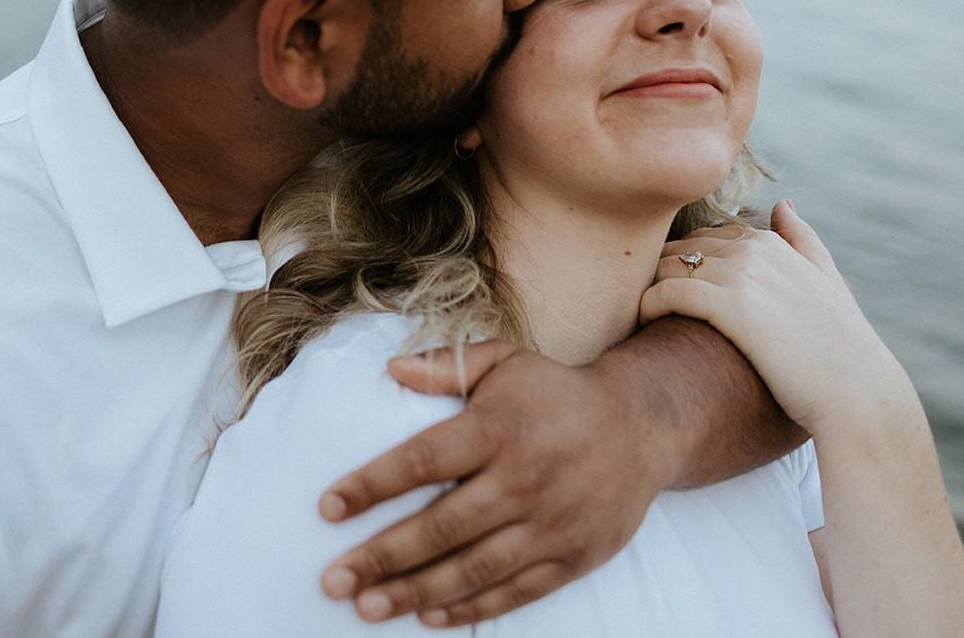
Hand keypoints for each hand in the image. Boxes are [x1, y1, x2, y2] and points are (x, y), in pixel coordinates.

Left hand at [316, 339, 665, 627]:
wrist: (644, 425)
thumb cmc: (556, 392)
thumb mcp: (504, 360)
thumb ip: (446, 365)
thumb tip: (390, 369)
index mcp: (498, 429)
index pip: (422, 461)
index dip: (371, 485)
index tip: (328, 506)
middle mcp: (523, 480)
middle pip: (441, 526)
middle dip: (382, 556)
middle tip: (332, 580)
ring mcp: (551, 524)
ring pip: (473, 569)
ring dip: (415, 592)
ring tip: (367, 607)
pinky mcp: (574, 557)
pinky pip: (515, 592)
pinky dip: (470, 608)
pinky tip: (428, 616)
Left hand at [643, 200, 907, 435]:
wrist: (856, 393)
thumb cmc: (840, 346)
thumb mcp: (828, 281)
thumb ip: (803, 240)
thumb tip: (783, 204)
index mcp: (770, 242)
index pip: (704, 238)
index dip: (679, 261)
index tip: (661, 285)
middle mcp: (754, 249)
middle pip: (680, 249)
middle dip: (655, 272)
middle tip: (633, 299)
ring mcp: (742, 274)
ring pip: (668, 267)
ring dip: (645, 288)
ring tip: (634, 314)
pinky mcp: (730, 306)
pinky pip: (668, 293)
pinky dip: (647, 306)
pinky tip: (642, 324)